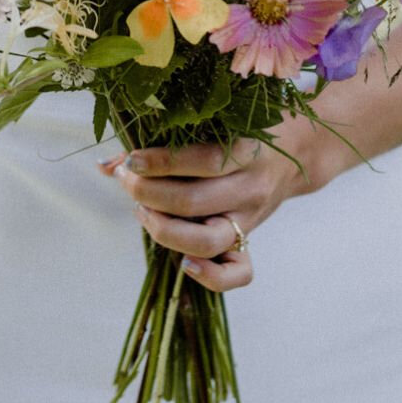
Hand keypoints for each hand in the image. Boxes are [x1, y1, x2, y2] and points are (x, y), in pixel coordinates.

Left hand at [98, 134, 305, 292]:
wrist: (296, 153)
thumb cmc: (243, 133)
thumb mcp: (215, 126)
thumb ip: (162, 143)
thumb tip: (105, 165)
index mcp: (246, 150)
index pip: (201, 160)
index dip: (161, 162)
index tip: (132, 159)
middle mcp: (250, 187)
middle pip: (193, 201)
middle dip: (148, 193)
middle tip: (127, 181)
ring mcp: (250, 219)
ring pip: (206, 240)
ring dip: (163, 230)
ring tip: (142, 211)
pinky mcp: (249, 242)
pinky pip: (237, 274)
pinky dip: (209, 276)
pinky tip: (182, 265)